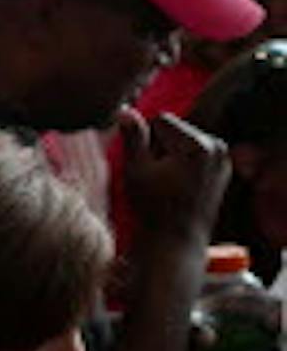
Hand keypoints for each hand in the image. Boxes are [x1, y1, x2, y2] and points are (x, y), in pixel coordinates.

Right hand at [119, 110, 228, 243]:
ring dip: (171, 155)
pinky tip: (178, 184)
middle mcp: (218, 147)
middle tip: (158, 177)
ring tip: (167, 183)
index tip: (149, 167)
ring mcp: (224, 158)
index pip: (161, 119)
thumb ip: (133, 137)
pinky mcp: (223, 168)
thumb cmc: (153, 207)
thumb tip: (126, 111)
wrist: (176, 240)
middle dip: (161, 146)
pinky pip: (195, 153)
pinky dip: (184, 163)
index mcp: (199, 144)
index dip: (146, 141)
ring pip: (184, 140)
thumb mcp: (136, 170)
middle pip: (176, 128)